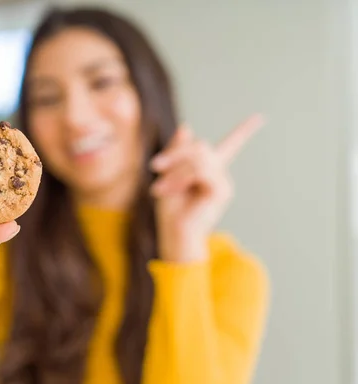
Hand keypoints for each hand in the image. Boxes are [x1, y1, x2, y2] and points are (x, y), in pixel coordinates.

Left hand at [149, 114, 264, 262]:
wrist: (174, 234)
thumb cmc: (170, 208)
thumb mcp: (168, 174)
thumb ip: (177, 151)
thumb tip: (187, 126)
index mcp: (209, 170)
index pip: (231, 145)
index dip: (245, 131)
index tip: (261, 117)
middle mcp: (220, 174)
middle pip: (201, 146)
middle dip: (175, 154)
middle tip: (154, 167)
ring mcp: (223, 182)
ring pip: (199, 158)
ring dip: (175, 170)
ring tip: (159, 188)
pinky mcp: (222, 190)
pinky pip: (201, 170)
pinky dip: (180, 177)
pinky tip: (168, 190)